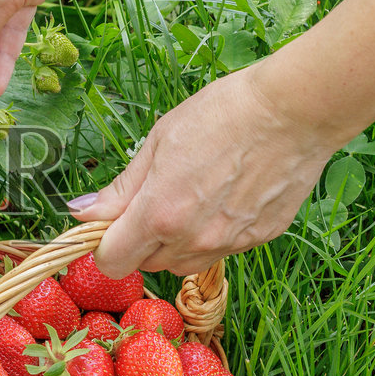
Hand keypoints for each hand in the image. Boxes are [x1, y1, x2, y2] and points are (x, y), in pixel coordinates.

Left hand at [67, 62, 346, 276]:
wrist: (293, 111)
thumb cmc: (222, 114)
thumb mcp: (159, 142)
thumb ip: (121, 188)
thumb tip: (81, 211)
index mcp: (160, 214)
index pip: (113, 261)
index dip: (105, 246)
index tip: (111, 225)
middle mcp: (193, 239)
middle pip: (149, 264)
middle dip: (141, 241)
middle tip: (153, 200)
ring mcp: (230, 243)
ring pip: (185, 264)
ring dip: (175, 244)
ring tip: (191, 197)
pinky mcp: (260, 239)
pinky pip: (221, 251)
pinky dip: (212, 235)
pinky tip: (224, 197)